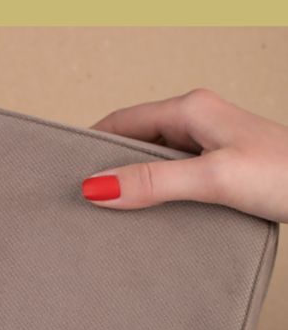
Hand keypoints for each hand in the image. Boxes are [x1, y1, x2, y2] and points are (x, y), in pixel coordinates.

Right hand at [81, 89, 287, 221]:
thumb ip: (154, 183)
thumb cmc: (286, 175)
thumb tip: (97, 187)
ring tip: (111, 215)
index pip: (121, 121)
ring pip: (155, 163)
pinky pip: (175, 180)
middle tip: (82, 201)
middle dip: (108, 169)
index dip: (90, 146)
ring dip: (133, 187)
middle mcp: (199, 122)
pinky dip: (157, 198)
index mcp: (191, 109)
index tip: (64, 174)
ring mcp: (211, 147)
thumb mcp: (211, 178)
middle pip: (135, 142)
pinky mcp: (222, 171)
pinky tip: (151, 220)